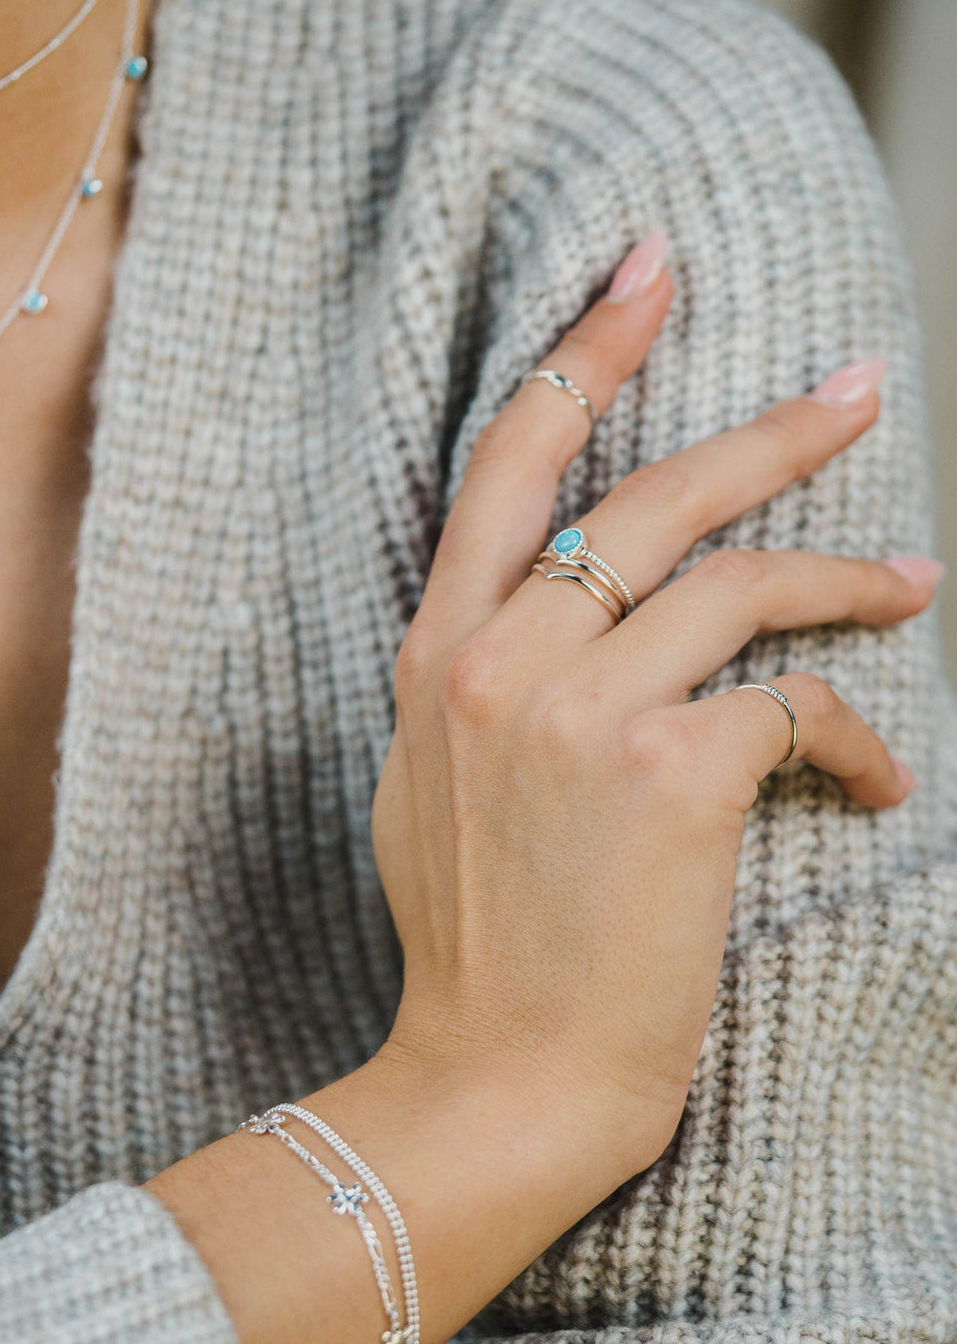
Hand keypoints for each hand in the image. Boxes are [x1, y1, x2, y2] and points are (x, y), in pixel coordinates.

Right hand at [371, 232, 936, 1168]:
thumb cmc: (477, 940)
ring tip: (913, 581)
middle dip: (768, 429)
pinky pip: (794, 706)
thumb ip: (479, 681)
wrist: (498, 1073)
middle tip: (856, 386)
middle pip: (650, 492)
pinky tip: (875, 785)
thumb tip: (553, 617)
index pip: (507, 463)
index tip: (647, 269)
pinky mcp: (670, 775)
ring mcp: (579, 711)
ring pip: (738, 580)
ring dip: (843, 577)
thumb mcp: (434, 782)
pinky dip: (853, 737)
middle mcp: (498, 658)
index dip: (584, 352)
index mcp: (436, 652)